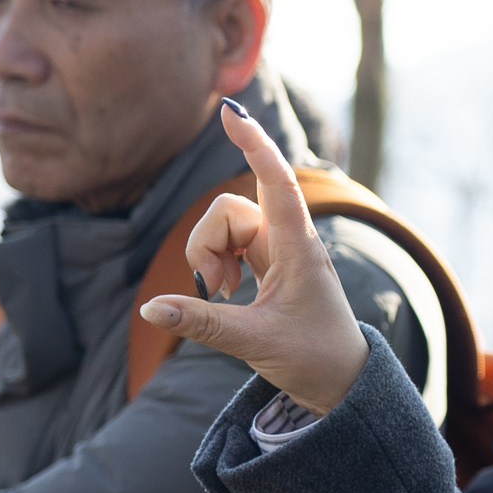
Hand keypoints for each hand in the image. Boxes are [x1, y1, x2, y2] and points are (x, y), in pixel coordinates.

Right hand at [136, 101, 370, 414]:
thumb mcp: (254, 342)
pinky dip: (214, 264)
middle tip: (216, 291)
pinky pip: (227, 244)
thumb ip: (202, 322)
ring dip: (208, 257)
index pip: (276, 181)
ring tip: (221, 295)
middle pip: (227, 211)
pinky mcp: (268, 262)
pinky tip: (223, 292)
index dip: (253, 143)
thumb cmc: (313, 358)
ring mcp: (277, 249)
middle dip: (206, 245)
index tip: (230, 110)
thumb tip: (151, 308)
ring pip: (223, 226)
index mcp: (299, 247)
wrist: (342, 381)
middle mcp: (290, 239)